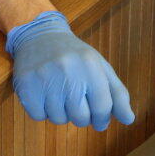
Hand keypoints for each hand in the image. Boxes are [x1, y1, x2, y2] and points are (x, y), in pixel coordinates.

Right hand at [5, 11, 134, 130]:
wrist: (40, 35)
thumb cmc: (75, 56)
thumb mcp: (100, 67)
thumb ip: (117, 93)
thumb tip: (129, 120)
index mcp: (91, 65)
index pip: (103, 107)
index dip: (103, 119)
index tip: (99, 120)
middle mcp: (68, 69)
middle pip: (80, 118)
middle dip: (81, 116)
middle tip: (76, 103)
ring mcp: (45, 76)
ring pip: (58, 119)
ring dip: (60, 113)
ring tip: (59, 94)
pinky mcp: (25, 84)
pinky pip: (38, 116)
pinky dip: (42, 111)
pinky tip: (44, 94)